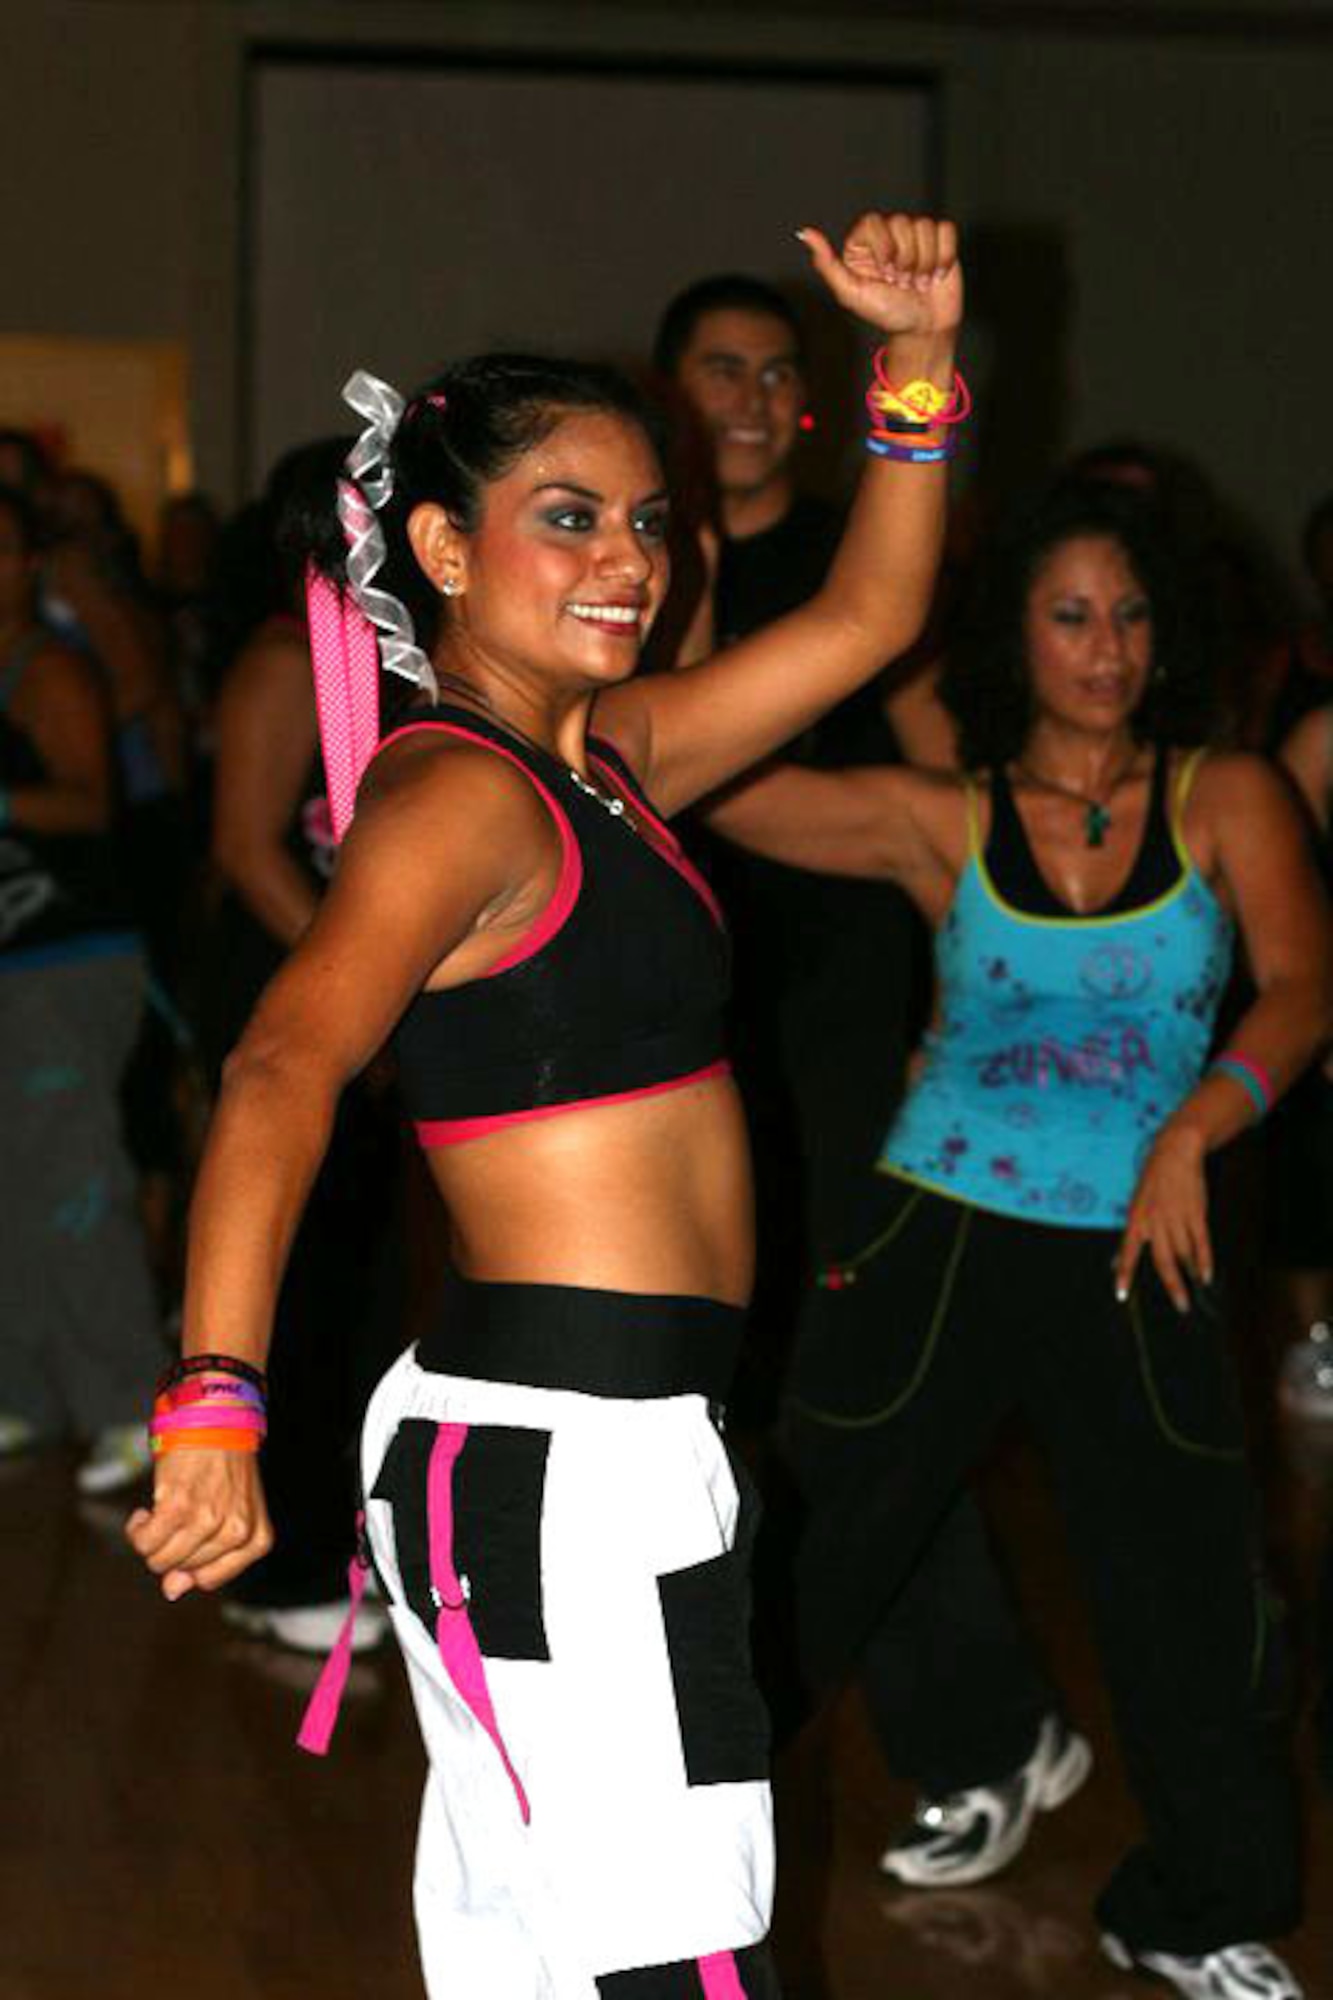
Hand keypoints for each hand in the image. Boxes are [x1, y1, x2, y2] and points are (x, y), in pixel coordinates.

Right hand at [125, 1448, 272, 1600]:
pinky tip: (145, 1512)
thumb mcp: (231, 1514)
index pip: (208, 1580)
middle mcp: (235, 1533)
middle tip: (174, 1517)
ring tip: (159, 1513)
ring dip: (150, 1540)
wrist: (218, 1419)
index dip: (188, 1563)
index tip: (185, 1538)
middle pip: (182, 1569)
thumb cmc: (225, 1468)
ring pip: (160, 1560)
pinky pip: (144, 1542)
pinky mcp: (178, 1508)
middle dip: (170, 1547)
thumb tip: (172, 1591)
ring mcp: (208, 1521)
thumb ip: (205, 1558)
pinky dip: (137, 1530)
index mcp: (256, 1539)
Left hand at [797, 211, 961, 341]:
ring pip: (925, 227)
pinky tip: (936, 275)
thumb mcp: (851, 294)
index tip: (885, 276)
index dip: (884, 249)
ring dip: (925, 263)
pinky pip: (946, 231)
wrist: (923, 330)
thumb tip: (805, 233)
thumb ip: (827, 265)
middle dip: (905, 261)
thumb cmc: (887, 314)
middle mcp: (890, 235)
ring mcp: (916, 236)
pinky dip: (944, 257)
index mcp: (865, 242)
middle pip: (903, 223)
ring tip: (918, 283)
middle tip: (902, 284)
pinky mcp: (941, 241)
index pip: (874, 222)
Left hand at [1114, 1124, 1212, 1312]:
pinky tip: (1206, 1275)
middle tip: (1181, 1305)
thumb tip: (1117, 1260)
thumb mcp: (1136, 1203)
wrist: (1174, 1153)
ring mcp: (1176, 1217)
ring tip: (1196, 1290)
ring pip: (1184, 1254)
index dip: (1123, 1273)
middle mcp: (1155, 1221)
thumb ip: (1132, 1233)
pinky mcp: (1196, 1213)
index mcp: (1136, 1218)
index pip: (1127, 1251)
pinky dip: (1205, 1260)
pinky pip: (1201, 1243)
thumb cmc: (1153, 1180)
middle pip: (1163, 1260)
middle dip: (1173, 1285)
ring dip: (1190, 1275)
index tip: (1121, 1294)